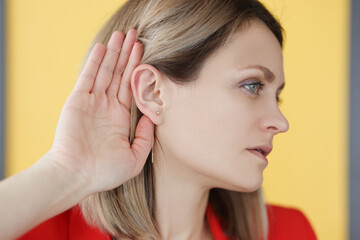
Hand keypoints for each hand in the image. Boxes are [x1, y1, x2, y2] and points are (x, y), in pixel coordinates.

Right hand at [47, 29, 153, 193]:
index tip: (146, 54)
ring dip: (114, 53)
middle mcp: (107, 106)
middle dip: (128, 54)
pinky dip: (95, 62)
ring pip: (106, 71)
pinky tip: (103, 47)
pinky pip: (87, 77)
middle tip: (136, 35)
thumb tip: (152, 117)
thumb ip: (145, 137)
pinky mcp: (78, 100)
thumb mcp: (134, 158)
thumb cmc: (105, 172)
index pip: (131, 88)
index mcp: (120, 117)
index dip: (138, 70)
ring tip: (122, 34)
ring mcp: (92, 102)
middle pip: (120, 74)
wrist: (76, 176)